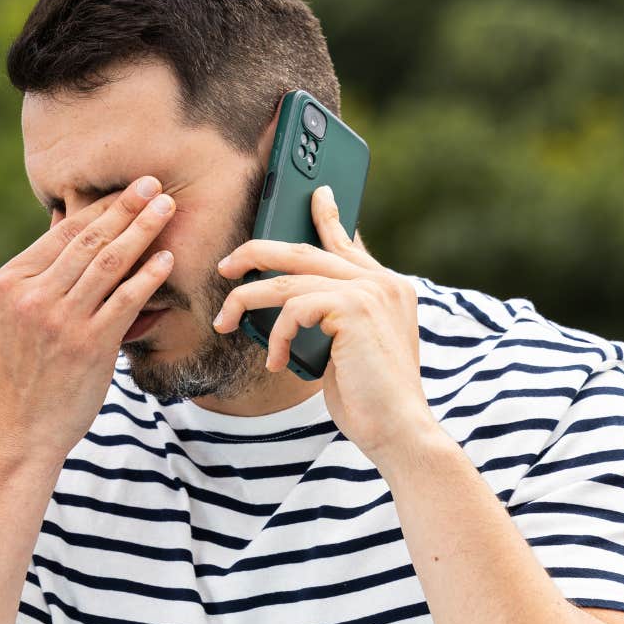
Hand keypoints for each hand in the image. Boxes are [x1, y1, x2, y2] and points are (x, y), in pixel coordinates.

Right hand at [0, 175, 177, 457]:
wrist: (20, 426)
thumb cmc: (23, 369)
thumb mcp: (14, 314)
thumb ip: (40, 271)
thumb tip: (64, 220)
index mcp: (11, 282)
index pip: (63, 234)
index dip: (101, 207)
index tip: (129, 189)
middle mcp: (33, 296)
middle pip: (88, 241)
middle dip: (126, 208)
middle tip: (154, 184)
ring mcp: (60, 320)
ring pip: (108, 264)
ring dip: (142, 231)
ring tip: (166, 208)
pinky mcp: (88, 345)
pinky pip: (125, 300)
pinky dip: (148, 276)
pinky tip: (166, 259)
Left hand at [209, 184, 439, 462]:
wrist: (398, 429)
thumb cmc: (369, 397)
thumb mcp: (349, 348)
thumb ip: (334, 316)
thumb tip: (297, 301)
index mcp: (387, 287)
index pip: (347, 242)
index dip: (328, 216)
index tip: (316, 194)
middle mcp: (383, 282)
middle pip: (305, 251)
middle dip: (257, 252)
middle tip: (226, 264)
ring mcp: (371, 292)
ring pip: (288, 279)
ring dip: (246, 300)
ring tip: (225, 320)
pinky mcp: (355, 309)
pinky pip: (294, 307)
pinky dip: (276, 335)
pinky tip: (278, 362)